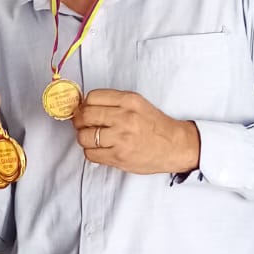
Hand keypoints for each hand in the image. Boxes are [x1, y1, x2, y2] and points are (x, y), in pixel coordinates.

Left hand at [72, 89, 200, 174]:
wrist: (174, 146)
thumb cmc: (155, 126)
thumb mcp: (138, 104)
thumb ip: (114, 103)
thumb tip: (85, 106)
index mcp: (129, 101)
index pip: (92, 97)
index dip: (84, 105)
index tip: (84, 110)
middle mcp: (125, 117)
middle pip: (85, 116)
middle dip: (78, 121)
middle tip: (82, 124)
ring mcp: (121, 138)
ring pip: (84, 137)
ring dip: (84, 138)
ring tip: (92, 138)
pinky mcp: (119, 156)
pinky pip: (91, 154)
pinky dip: (90, 152)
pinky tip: (100, 149)